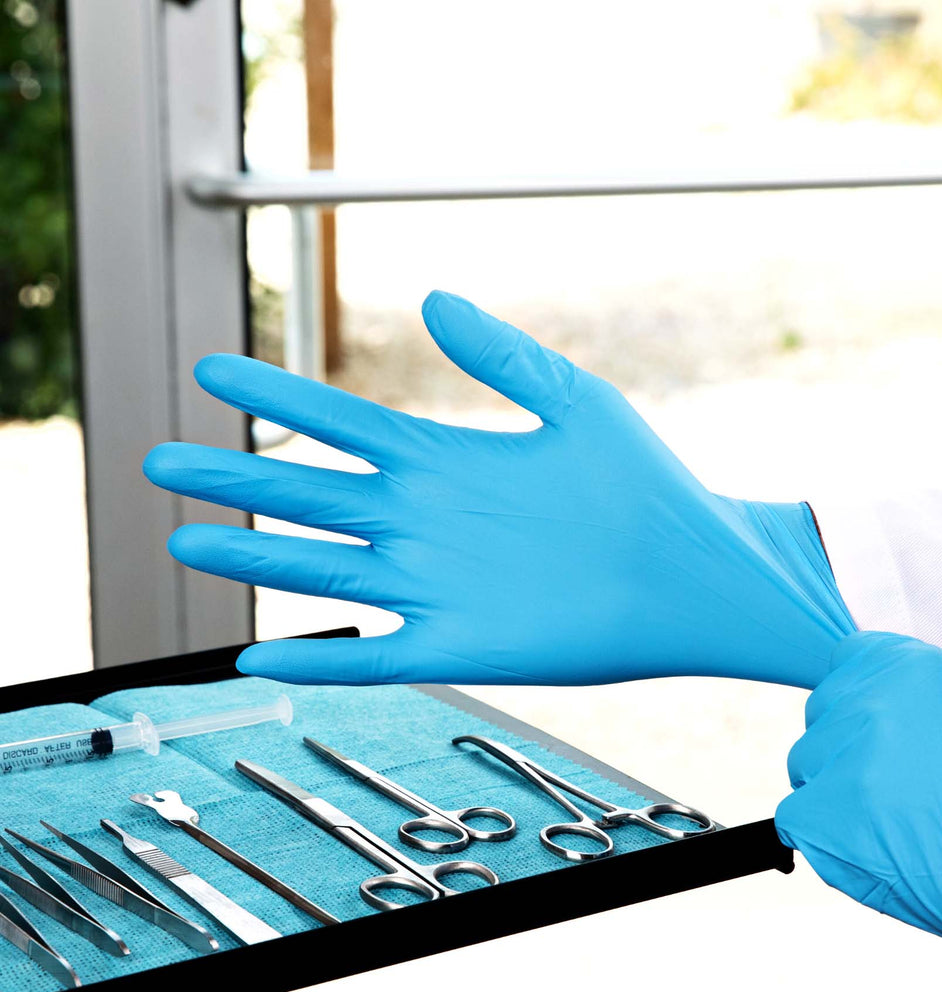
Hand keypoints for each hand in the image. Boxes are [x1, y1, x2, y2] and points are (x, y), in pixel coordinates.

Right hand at [143, 291, 854, 685]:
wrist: (696, 576)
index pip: (340, 426)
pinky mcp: (461, 648)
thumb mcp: (574, 402)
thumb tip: (433, 296)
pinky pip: (374, 658)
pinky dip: (316, 662)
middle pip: (310, 497)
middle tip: (162, 458)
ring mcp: (438, 587)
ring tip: (185, 540)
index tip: (214, 372)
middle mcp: (428, 523)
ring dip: (255, 558)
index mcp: (447, 461)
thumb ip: (500, 355)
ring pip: (323, 573)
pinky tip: (256, 657)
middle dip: (235, 477)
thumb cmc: (647, 487)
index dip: (275, 398)